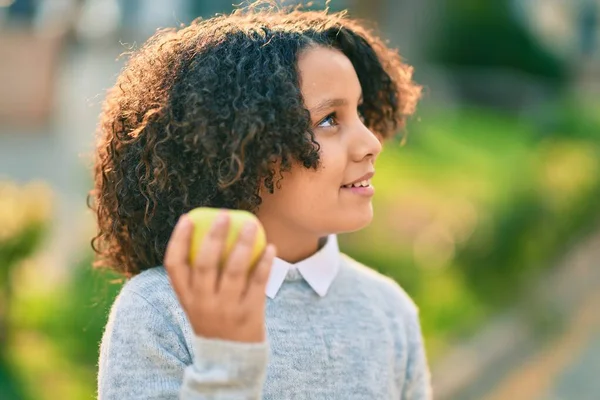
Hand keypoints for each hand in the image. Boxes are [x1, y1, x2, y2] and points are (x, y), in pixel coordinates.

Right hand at [163, 212, 275, 342]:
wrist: (230, 363)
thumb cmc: (215, 324)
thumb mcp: (198, 305)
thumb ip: (200, 279)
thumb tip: (212, 236)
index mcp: (186, 298)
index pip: (173, 265)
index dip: (178, 239)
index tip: (188, 218)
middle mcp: (202, 302)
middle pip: (204, 262)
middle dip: (213, 235)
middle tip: (224, 215)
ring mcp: (225, 308)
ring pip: (233, 269)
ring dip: (243, 243)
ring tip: (251, 224)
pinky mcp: (249, 313)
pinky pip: (257, 282)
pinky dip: (264, 263)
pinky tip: (271, 248)